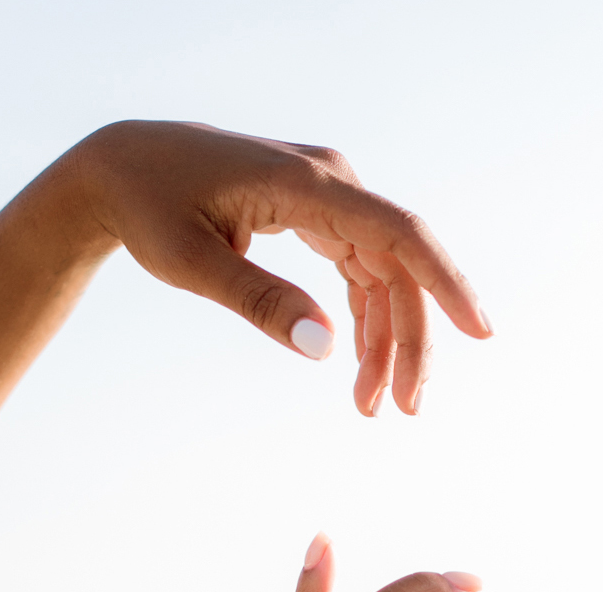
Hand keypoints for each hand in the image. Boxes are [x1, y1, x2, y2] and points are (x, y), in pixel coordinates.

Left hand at [67, 121, 493, 415]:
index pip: (398, 233)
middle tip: (406, 409)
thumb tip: (325, 348)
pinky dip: (363, 319)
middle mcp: (329, 182)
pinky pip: (359, 270)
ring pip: (383, 274)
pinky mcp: (316, 213)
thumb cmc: (150, 209)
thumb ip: (259, 301)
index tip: (480, 332)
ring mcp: (326, 196)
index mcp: (305, 184)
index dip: (445, 284)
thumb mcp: (193, 264)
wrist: (123, 170)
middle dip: (410, 340)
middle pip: (398, 266)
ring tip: (373, 405)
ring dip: (387, 340)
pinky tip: (358, 367)